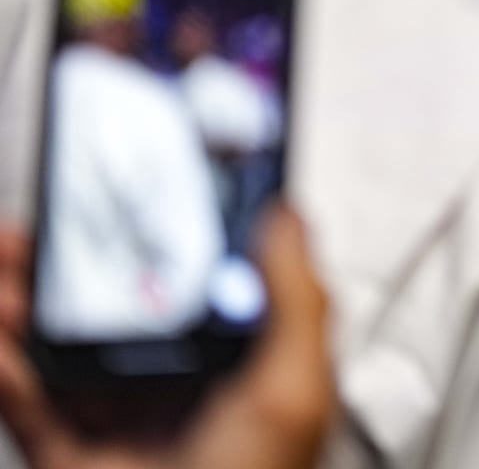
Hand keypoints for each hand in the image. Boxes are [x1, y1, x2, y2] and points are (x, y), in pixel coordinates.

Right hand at [0, 207, 336, 468]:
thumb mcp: (294, 391)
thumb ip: (295, 299)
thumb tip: (288, 215)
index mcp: (243, 364)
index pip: (202, 281)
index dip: (166, 235)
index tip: (133, 191)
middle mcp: (183, 390)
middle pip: (116, 309)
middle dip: (72, 263)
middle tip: (39, 226)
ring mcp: (124, 427)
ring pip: (62, 350)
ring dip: (23, 304)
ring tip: (5, 262)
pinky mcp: (76, 463)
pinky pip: (30, 407)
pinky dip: (5, 367)